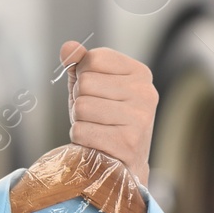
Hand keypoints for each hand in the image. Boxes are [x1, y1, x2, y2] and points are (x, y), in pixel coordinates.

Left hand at [61, 40, 157, 186]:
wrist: (121, 165)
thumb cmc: (104, 121)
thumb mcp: (92, 88)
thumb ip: (79, 64)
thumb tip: (68, 47)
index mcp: (140, 73)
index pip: (93, 58)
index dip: (83, 77)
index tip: (97, 94)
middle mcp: (146, 93)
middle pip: (85, 83)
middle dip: (80, 101)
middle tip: (96, 117)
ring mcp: (140, 119)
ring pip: (81, 106)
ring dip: (79, 121)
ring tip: (96, 129)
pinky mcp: (127, 143)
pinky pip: (80, 131)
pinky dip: (80, 139)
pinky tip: (97, 143)